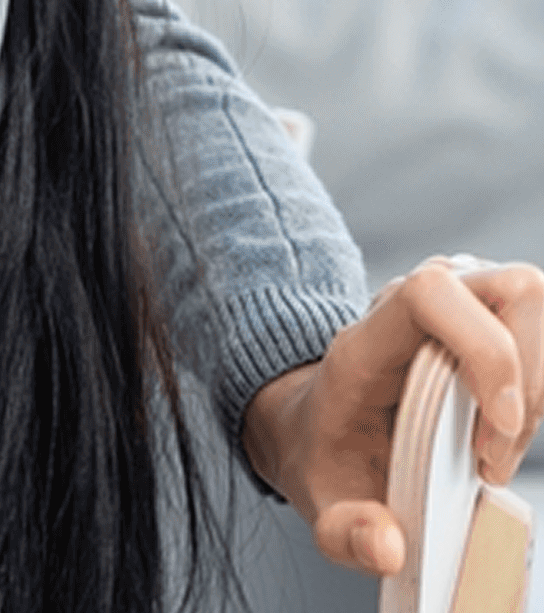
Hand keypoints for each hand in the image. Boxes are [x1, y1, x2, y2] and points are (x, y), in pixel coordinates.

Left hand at [241, 254, 543, 575]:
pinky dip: (541, 386)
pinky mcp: (489, 319)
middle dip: (527, 385)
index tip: (494, 430)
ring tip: (496, 446)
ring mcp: (457, 304)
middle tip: (490, 457)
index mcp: (367, 341)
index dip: (485, 350)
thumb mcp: (320, 500)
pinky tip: (507, 429)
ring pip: (537, 306)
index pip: (431, 294)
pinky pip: (541, 334)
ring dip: (538, 387)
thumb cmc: (326, 454)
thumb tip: (388, 547)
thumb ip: (344, 531)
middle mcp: (414, 304)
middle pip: (512, 290)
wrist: (317, 423)